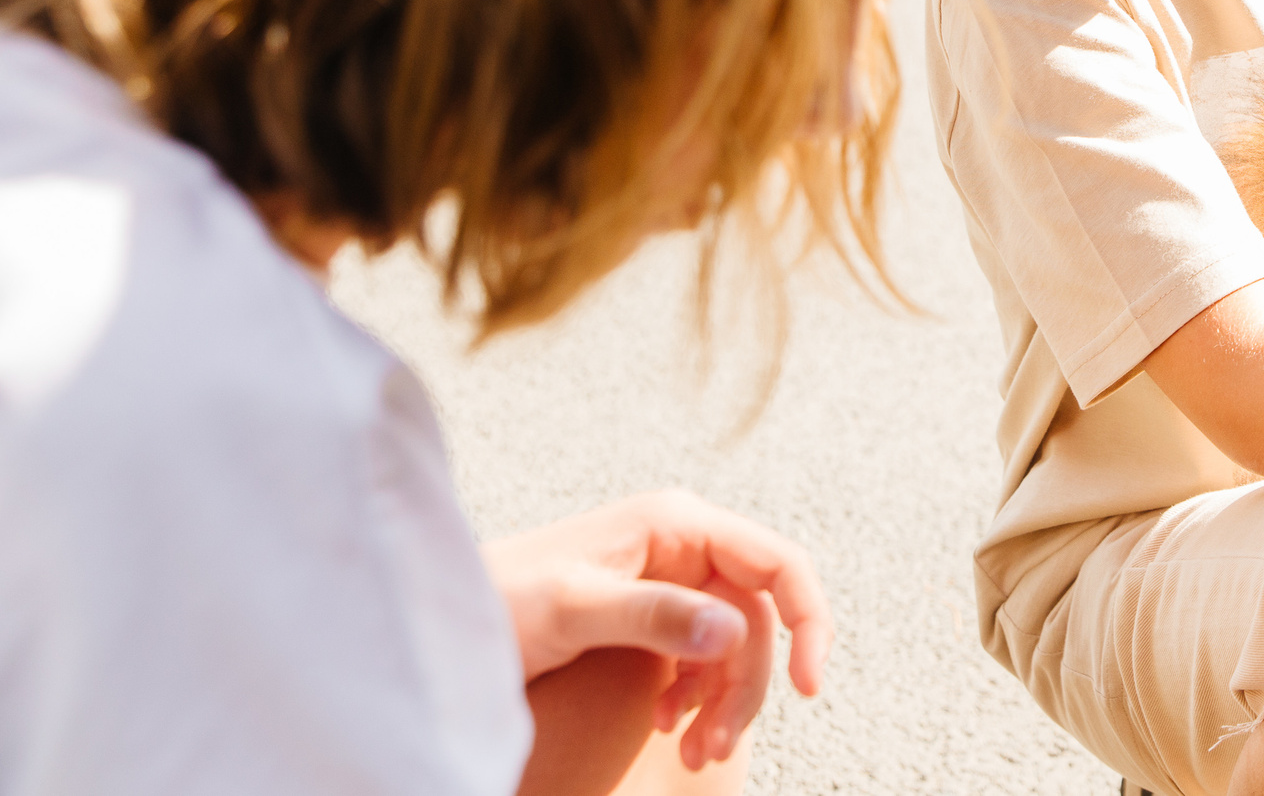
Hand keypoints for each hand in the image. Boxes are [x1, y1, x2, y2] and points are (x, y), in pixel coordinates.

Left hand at [481, 490, 832, 771]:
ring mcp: (668, 582)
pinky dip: (695, 701)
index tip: (809, 686)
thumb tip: (735, 631)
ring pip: (732, 646)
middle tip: (709, 749)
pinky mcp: (651, 618)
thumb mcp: (572, 609)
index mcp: (676, 523)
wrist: (439, 621)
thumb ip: (654, 615)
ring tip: (690, 754)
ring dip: (722, 703)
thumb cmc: (495, 600)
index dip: (807, 621)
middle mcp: (682, 546)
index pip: (776, 564)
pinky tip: (665, 729)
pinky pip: (701, 661)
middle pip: (757, 618)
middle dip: (744, 687)